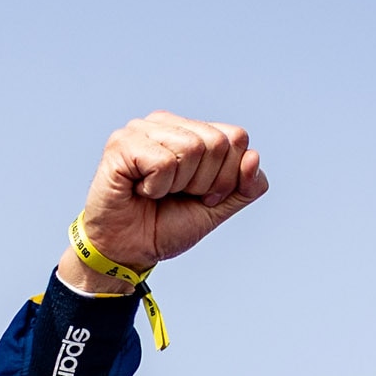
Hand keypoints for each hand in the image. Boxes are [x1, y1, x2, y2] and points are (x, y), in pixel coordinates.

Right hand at [69, 115, 265, 288]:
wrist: (127, 252)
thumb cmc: (164, 226)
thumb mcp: (216, 208)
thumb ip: (245, 186)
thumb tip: (253, 157)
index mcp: (191, 130)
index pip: (236, 138)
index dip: (226, 177)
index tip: (200, 196)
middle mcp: (167, 123)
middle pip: (217, 143)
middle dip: (203, 182)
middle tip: (176, 196)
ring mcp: (142, 130)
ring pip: (191, 148)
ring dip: (178, 185)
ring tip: (156, 193)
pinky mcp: (122, 145)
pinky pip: (163, 162)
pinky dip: (156, 187)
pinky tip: (140, 191)